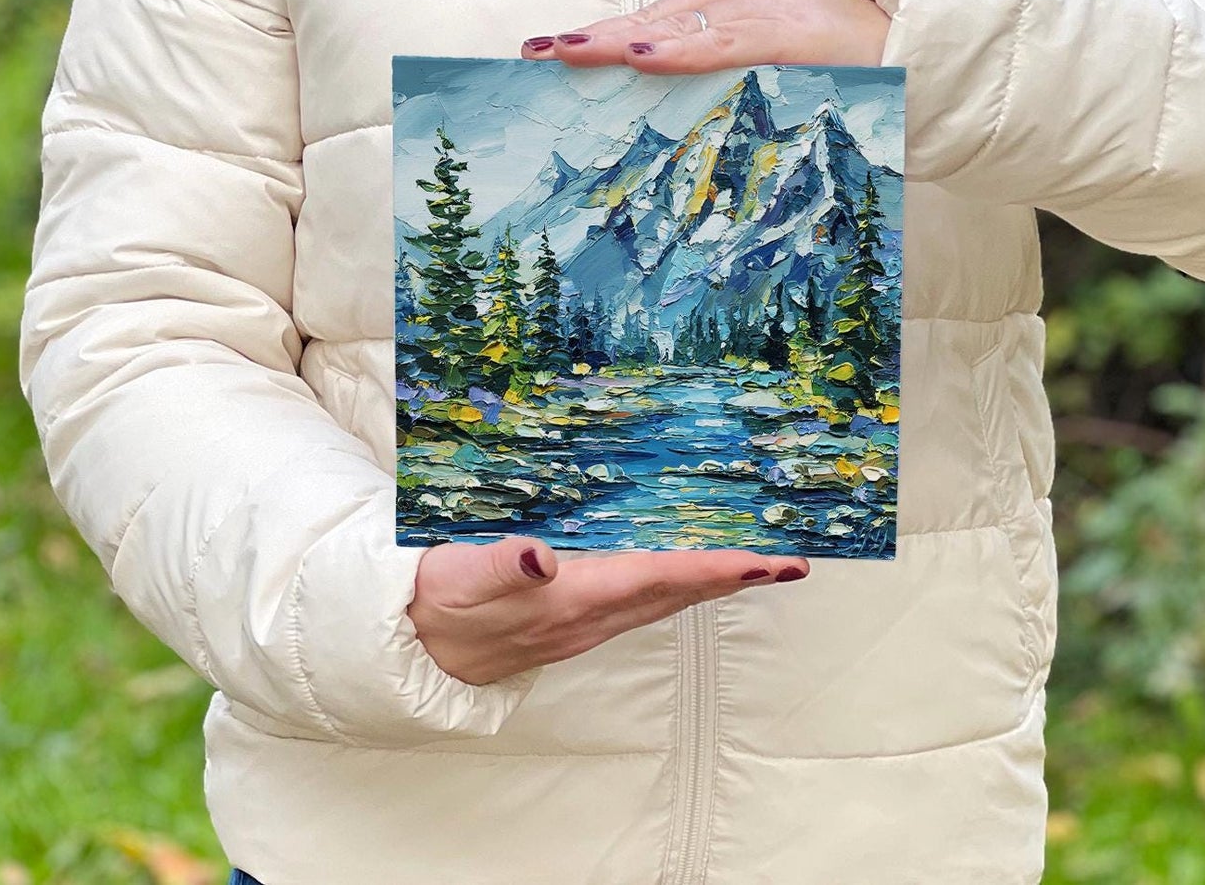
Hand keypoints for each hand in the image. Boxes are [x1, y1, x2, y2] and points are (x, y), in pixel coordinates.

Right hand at [408, 534, 809, 684]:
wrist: (414, 646)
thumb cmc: (438, 601)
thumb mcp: (460, 576)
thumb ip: (501, 565)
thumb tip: (542, 558)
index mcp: (569, 600)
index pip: (654, 580)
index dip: (709, 570)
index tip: (759, 561)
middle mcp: (590, 616)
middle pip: (677, 595)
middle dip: (735, 578)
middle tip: (790, 560)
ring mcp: (588, 621)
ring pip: (666, 599)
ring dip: (716, 582)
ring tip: (762, 563)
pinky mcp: (579, 616)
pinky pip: (645, 598)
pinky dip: (681, 582)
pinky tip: (694, 568)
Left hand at [520, 0, 891, 71]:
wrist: (903, 30)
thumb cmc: (832, 53)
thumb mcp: (766, 56)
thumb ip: (719, 69)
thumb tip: (666, 97)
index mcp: (721, 4)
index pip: (645, 21)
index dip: (595, 37)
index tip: (541, 53)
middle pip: (644, 19)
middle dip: (589, 38)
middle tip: (532, 54)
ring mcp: (753, 10)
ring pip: (672, 25)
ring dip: (616, 39)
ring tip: (567, 51)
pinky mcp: (779, 30)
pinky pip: (720, 42)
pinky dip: (679, 49)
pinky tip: (641, 55)